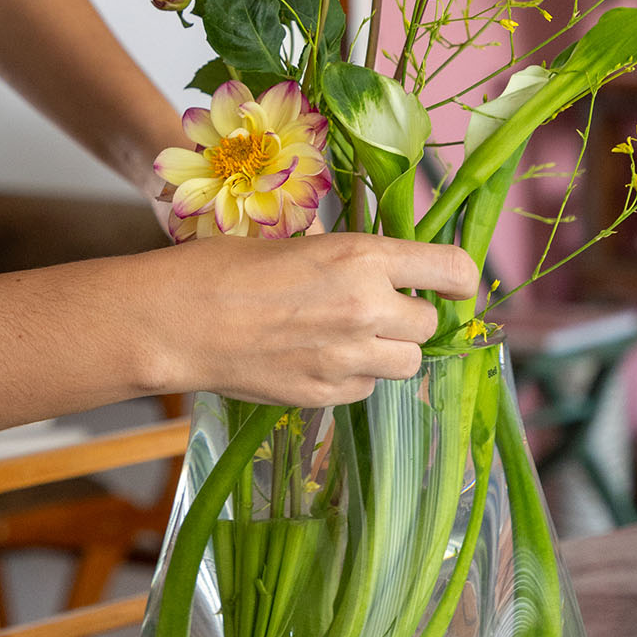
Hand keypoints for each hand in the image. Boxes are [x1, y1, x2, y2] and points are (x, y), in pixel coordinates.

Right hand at [158, 232, 477, 408]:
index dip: (460, 279)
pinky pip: (366, 390)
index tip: (455, 284)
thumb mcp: (296, 242)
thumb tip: (375, 264)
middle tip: (379, 308)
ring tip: (350, 338)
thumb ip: (346, 257)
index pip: (451, 270)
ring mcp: (346, 358)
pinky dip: (353, 377)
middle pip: (428, 323)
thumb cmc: (222, 268)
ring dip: (389, 351)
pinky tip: (317, 359)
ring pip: (407, 364)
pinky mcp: (323, 395)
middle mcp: (366, 308)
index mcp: (361, 257)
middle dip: (411, 316)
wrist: (176, 321)